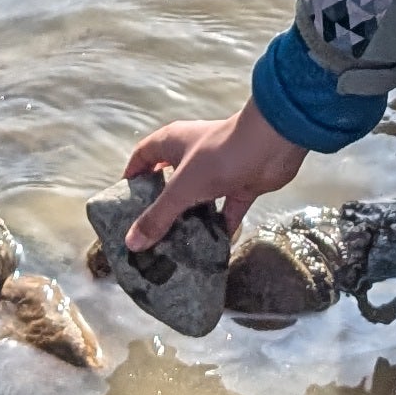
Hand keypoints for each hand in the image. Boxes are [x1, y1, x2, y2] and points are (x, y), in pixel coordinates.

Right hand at [122, 104, 306, 248]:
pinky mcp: (240, 185)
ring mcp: (218, 170)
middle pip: (169, 180)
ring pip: (198, 198)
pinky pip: (225, 211)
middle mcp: (192, 154)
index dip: (132, 175)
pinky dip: (220, 228)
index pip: (143, 156)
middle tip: (148, 232)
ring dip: (189, 219)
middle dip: (160, 204)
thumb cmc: (218, 156)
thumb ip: (158, 216)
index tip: (123, 202)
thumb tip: (131, 243)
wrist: (272, 145)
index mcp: (172, 143)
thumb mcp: (182, 188)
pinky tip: (210, 251)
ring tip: (175, 247)